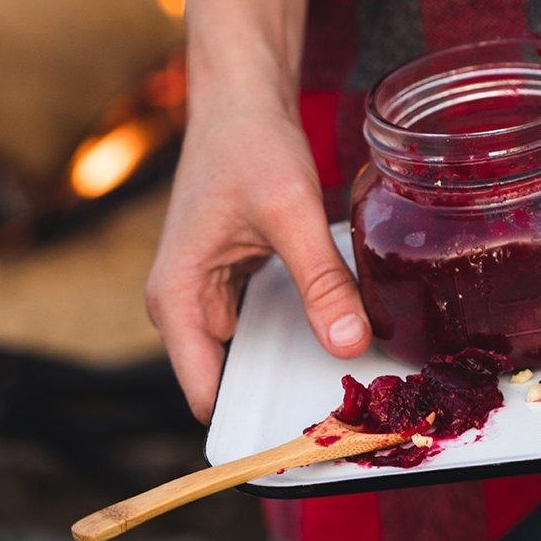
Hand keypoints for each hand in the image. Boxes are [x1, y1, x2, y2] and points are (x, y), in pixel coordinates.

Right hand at [145, 0, 370, 421]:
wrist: (242, 98)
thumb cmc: (249, 146)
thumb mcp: (289, 212)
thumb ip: (320, 280)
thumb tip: (350, 344)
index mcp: (178, 300)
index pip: (207, 394)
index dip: (256, 421)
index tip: (313, 442)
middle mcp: (187, 306)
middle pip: (236, 378)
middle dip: (288, 392)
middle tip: (356, 408)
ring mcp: (211, 295)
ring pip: (256, 353)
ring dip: (299, 361)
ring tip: (361, 375)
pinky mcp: (238, 281)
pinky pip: (270, 324)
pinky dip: (304, 328)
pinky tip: (348, 328)